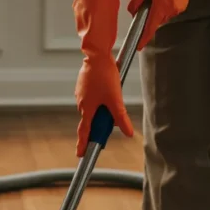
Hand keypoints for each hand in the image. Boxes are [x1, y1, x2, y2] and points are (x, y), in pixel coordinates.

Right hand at [73, 0, 133, 157]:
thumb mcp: (116, 99)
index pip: (85, 132)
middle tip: (110, 119)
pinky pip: (91, 98)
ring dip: (101, 109)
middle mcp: (81, 104)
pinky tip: (105, 89)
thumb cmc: (104, 75)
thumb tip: (128, 132)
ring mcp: (81, 95)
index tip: (81, 155)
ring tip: (111, 96)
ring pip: (92, 109)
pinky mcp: (83, 87)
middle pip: (91, 121)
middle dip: (100, 122)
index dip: (84, 144)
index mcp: (88, 109)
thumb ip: (121, 117)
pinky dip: (98, 99)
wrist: (96, 54)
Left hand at [128, 0, 209, 49]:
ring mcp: (176, 10)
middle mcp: (168, 12)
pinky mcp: (181, 6)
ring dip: (158, 7)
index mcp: (159, 8)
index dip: (143, 38)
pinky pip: (169, 9)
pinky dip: (165, 3)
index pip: (149, 28)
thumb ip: (136, 1)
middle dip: (150, 13)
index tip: (138, 46)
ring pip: (162, 14)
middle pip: (155, 20)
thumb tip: (133, 11)